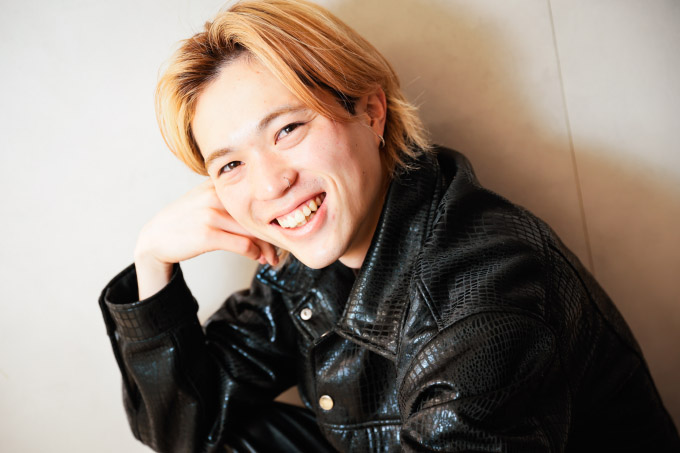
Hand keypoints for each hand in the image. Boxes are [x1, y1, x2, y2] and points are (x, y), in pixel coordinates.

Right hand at [134, 179, 277, 298]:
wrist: (155, 237)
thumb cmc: (186, 221)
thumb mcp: (205, 199)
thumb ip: (229, 199)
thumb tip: (262, 211)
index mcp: (218, 185)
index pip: (256, 198)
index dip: (272, 216)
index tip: (280, 229)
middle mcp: (216, 196)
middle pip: (257, 215)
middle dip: (272, 235)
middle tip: (281, 250)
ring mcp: (211, 214)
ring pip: (253, 231)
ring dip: (267, 248)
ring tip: (272, 258)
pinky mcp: (207, 234)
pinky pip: (243, 244)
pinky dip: (255, 253)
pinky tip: (257, 258)